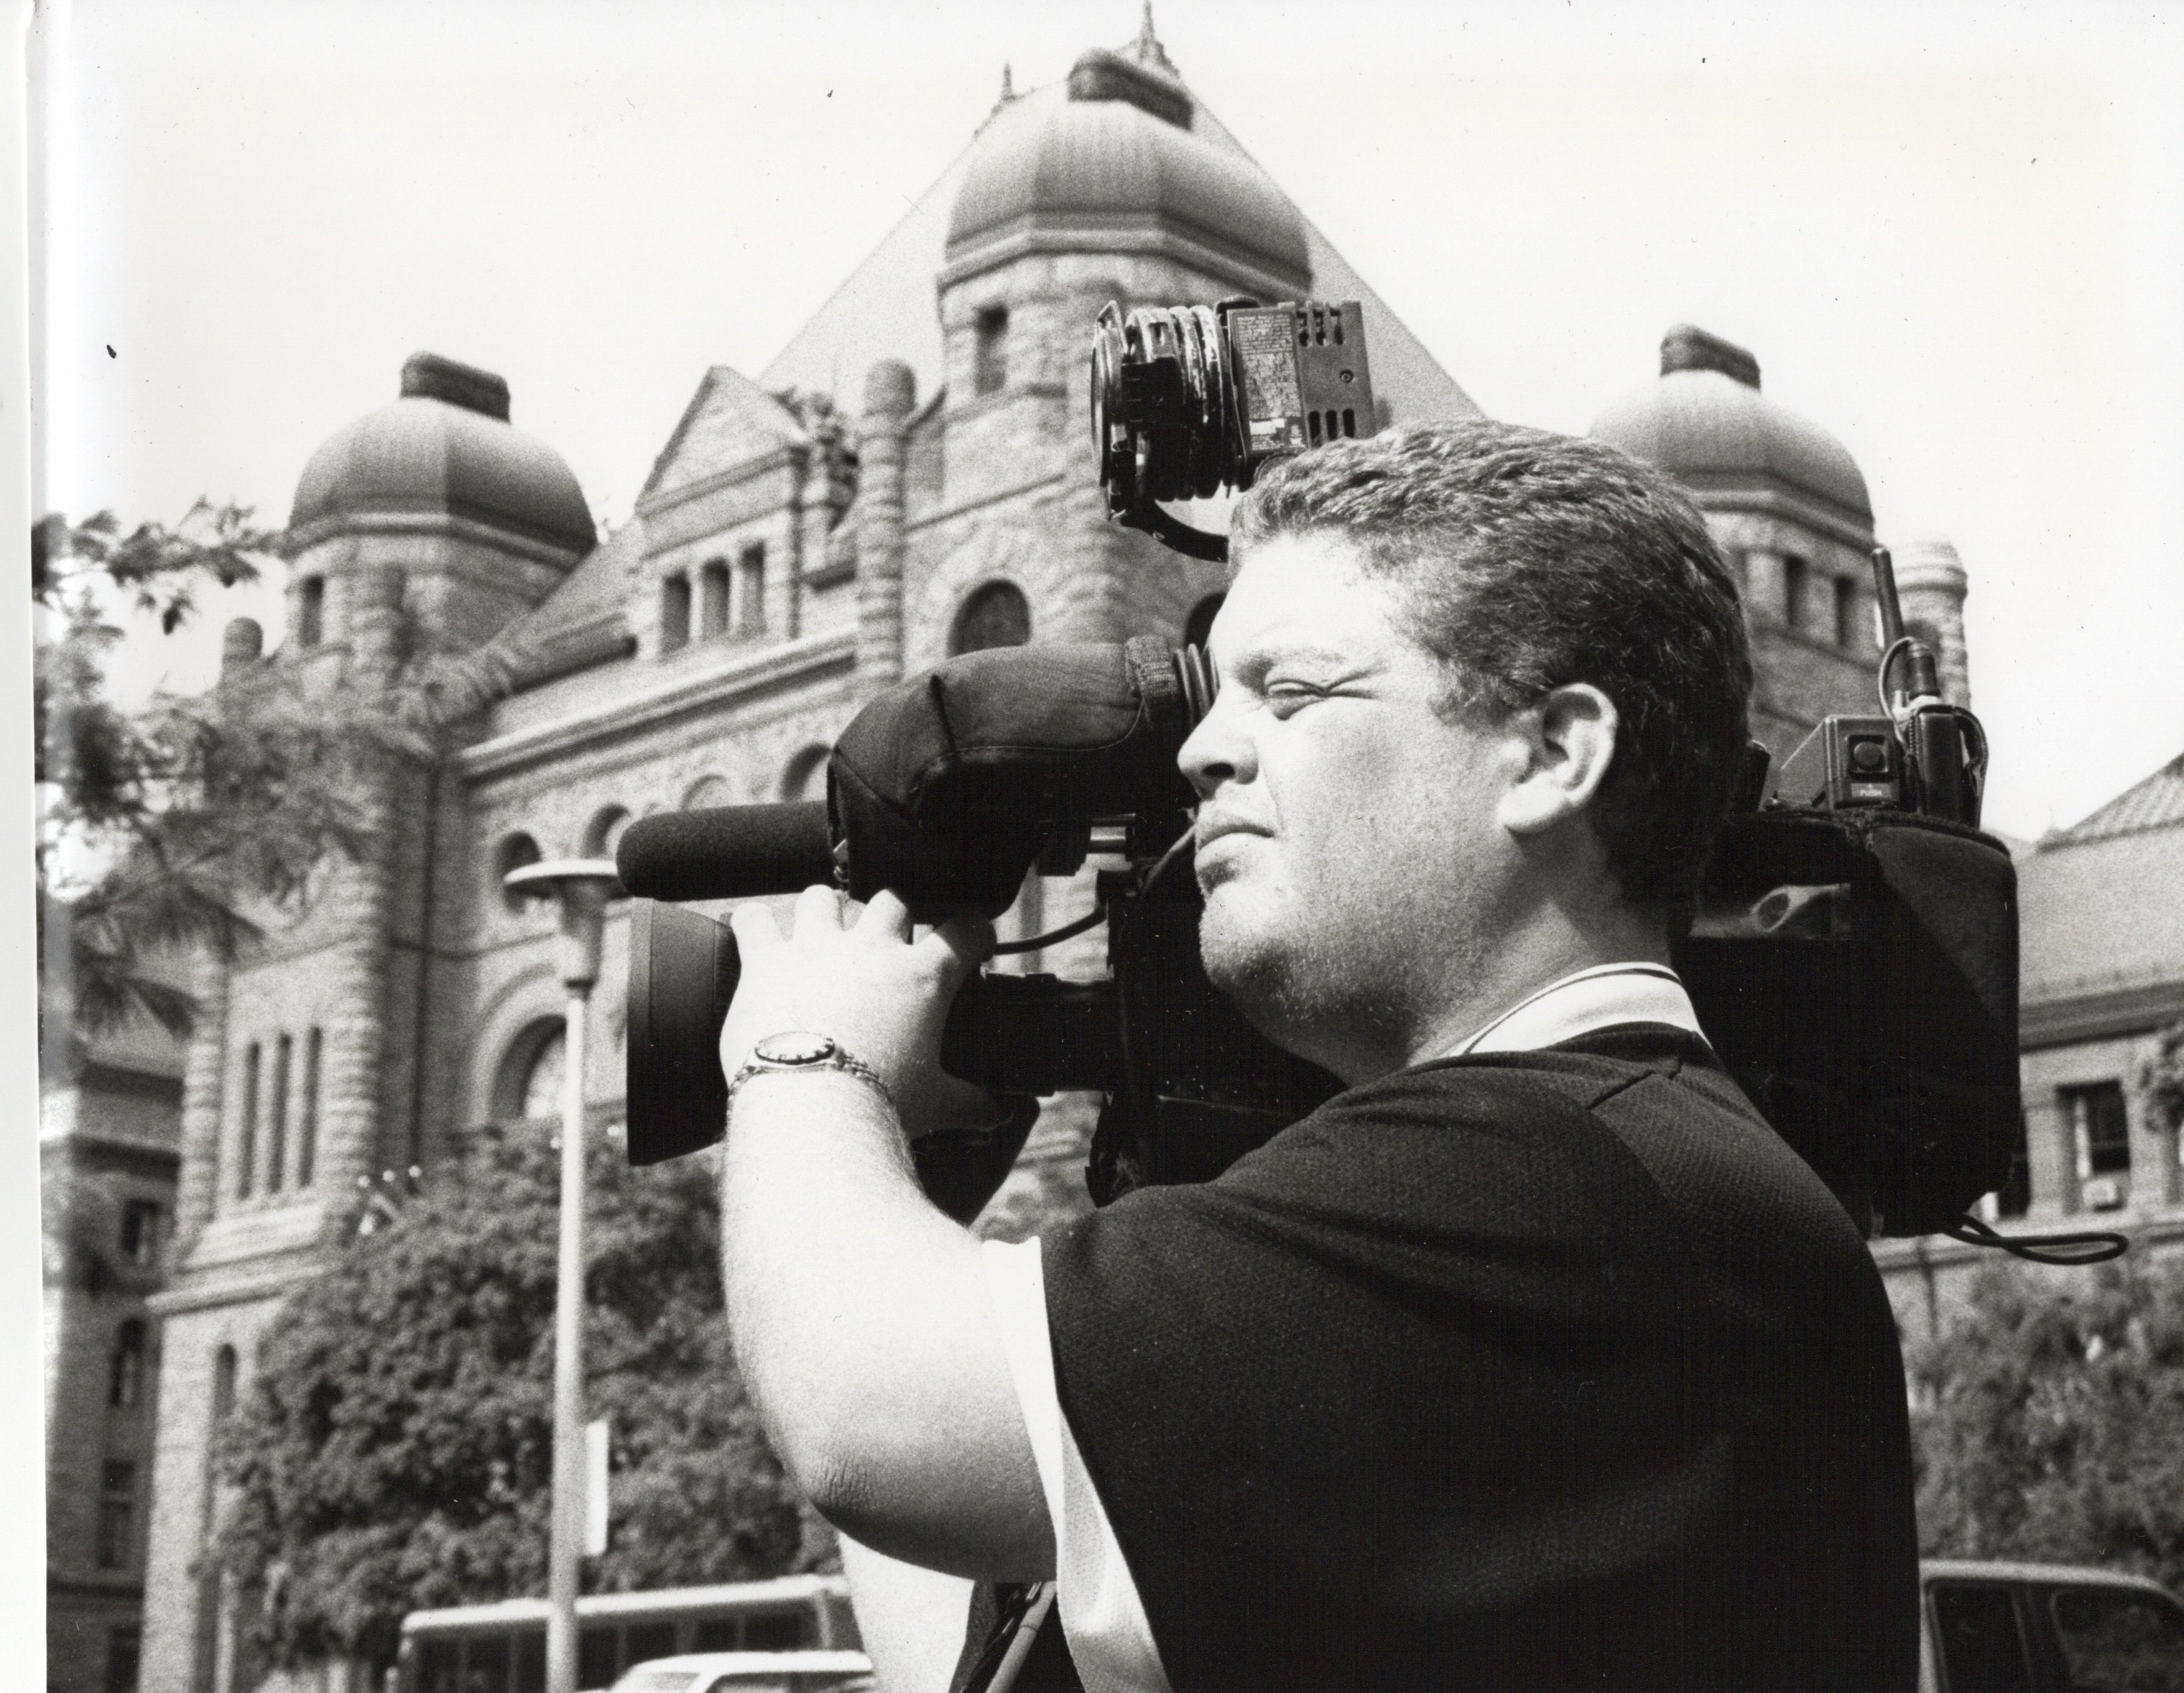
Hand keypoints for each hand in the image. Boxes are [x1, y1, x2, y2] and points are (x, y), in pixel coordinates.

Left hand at [721, 886, 1012, 1142]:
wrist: (812, 1109)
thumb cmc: (880, 1106)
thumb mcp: (936, 1104)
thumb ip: (970, 1102)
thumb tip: (998, 1114)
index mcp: (923, 977)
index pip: (964, 930)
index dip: (974, 930)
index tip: (971, 943)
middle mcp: (872, 950)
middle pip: (891, 901)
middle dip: (892, 917)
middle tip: (887, 947)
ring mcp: (816, 948)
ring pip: (822, 897)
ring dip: (824, 909)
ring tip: (821, 932)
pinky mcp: (767, 960)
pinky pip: (755, 918)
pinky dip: (754, 922)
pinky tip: (756, 931)